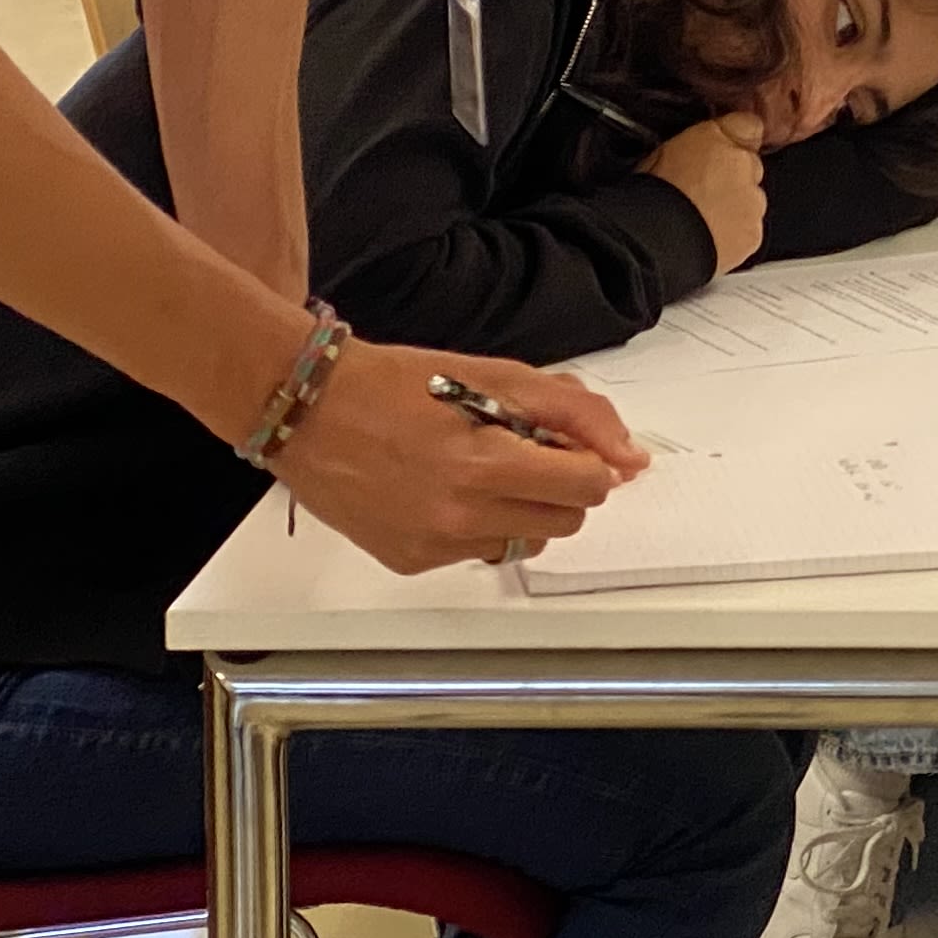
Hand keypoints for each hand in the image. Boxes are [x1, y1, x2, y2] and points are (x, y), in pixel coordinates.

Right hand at [264, 337, 642, 572]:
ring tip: (481, 469)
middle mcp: (459, 517)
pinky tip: (445, 489)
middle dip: (560, 485)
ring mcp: (433, 545)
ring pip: (526, 541)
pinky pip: (479, 552)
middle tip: (522, 450)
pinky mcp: (410, 561)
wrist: (307, 409)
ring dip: (523, 508)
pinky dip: (479, 524)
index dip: (586, 460)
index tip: (565, 444)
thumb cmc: (394, 384)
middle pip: (565, 521)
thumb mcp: (495, 376)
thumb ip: (573, 413)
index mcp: (484, 465)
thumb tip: (631, 456)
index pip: (588, 487)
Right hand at [645, 110, 768, 271]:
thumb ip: (689, 146)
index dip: (734, 138)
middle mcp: (742, 164)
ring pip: (752, 200)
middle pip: (750, 166)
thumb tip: (695, 149)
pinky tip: (708, 237)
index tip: (724, 148)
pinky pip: (749, 230)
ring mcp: (752, 200)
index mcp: (716, 136)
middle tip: (702, 192)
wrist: (659, 239)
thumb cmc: (651, 196)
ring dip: (735, 207)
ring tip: (701, 219)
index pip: (746, 124)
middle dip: (732, 177)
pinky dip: (735, 235)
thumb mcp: (657, 154)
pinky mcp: (753, 232)